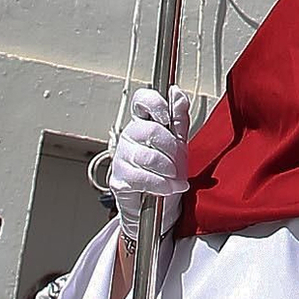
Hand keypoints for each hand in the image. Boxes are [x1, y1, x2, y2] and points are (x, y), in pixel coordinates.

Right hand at [110, 88, 192, 242]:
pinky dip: (160, 184)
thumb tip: (176, 92)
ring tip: (175, 179)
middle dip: (171, 148)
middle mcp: (129, 137)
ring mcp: (121, 158)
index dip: (154, 103)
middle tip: (179, 161)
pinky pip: (141, 177)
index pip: (141, 100)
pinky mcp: (119, 179)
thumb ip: (178, 119)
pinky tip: (168, 188)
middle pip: (149, 130)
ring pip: (147, 156)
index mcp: (143, 123)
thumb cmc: (167, 172)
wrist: (160, 206)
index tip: (166, 116)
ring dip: (168, 169)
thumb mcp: (179, 143)